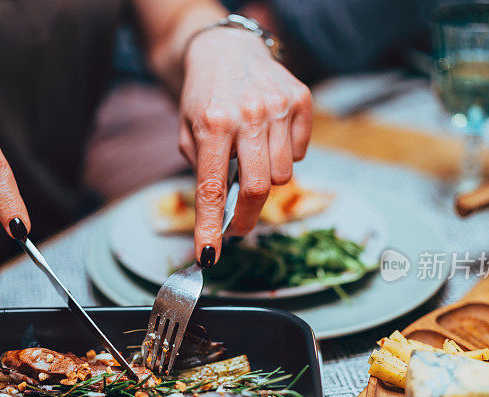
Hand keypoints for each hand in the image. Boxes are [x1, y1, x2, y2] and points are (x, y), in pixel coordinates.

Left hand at [179, 28, 311, 264]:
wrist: (226, 49)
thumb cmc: (204, 98)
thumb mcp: (188, 131)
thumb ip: (202, 170)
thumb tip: (220, 215)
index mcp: (212, 124)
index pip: (212, 189)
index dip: (211, 227)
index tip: (209, 255)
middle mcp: (249, 115)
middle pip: (259, 189)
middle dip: (247, 216)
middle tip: (237, 225)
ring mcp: (279, 107)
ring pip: (283, 175)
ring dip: (266, 178)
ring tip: (251, 155)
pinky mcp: (301, 101)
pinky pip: (299, 153)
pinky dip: (284, 155)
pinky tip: (269, 136)